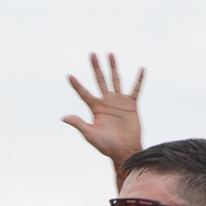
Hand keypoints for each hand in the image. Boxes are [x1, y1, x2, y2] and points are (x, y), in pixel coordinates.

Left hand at [63, 51, 147, 170]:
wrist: (125, 150)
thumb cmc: (106, 145)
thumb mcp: (90, 134)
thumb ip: (79, 124)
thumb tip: (63, 117)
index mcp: (96, 108)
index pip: (84, 93)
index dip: (76, 85)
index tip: (69, 76)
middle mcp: (106, 102)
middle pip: (100, 80)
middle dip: (96, 68)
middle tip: (92, 54)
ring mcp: (119, 102)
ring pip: (115, 80)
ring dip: (113, 68)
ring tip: (110, 54)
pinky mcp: (131, 105)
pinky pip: (136, 90)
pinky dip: (139, 80)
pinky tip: (141, 69)